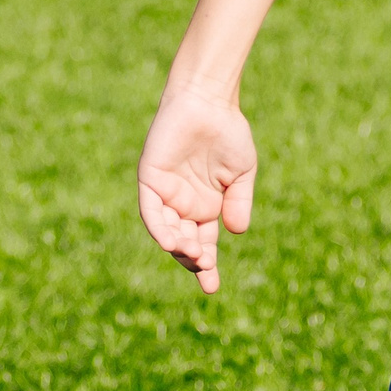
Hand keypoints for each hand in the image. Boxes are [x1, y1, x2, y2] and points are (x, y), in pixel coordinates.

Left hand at [137, 88, 258, 293]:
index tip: (211, 289)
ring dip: (177, 247)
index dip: (206, 268)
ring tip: (192, 255)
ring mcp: (165, 193)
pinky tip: (170, 240)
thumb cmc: (229, 134)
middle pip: (184, 243)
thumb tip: (235, 232)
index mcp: (205, 209)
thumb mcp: (241, 175)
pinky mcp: (149, 179)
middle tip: (206, 266)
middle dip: (193, 259)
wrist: (210, 101)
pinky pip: (150, 210)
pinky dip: (158, 226)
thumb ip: (238, 203)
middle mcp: (183, 205)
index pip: (203, 245)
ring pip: (166, 230)